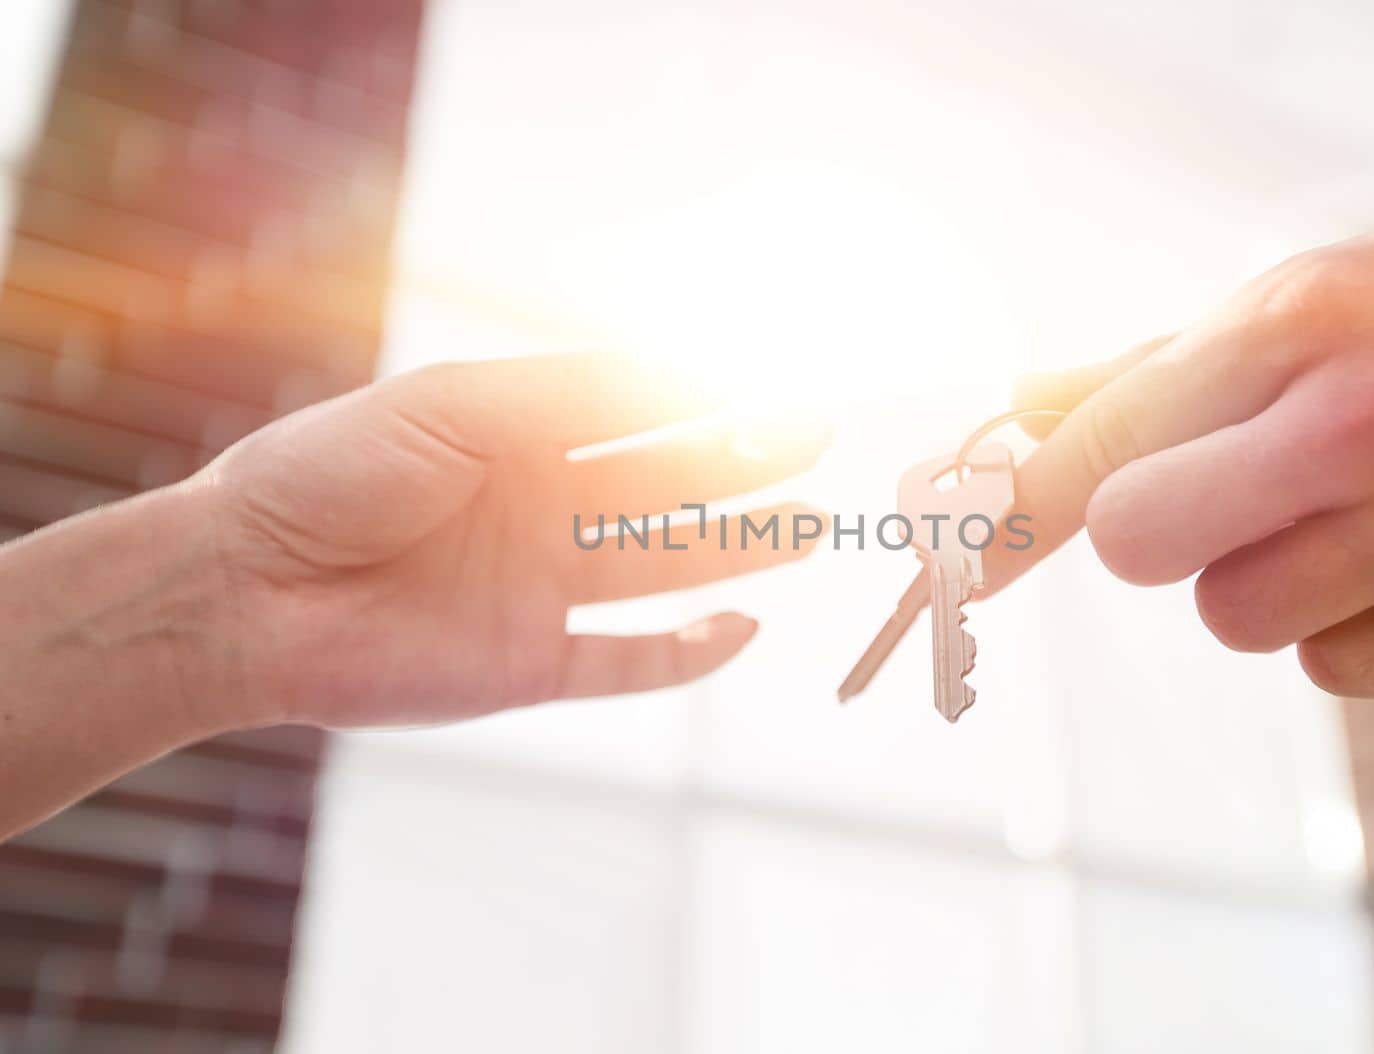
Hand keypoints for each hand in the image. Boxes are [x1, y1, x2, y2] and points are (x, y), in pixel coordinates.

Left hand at [203, 354, 828, 727]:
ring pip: (663, 569)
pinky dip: (686, 653)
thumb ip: (561, 393)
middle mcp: (539, 511)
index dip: (701, 401)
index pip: (633, 416)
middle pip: (665, 489)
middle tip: (812, 440)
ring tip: (810, 525)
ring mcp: (539, 589)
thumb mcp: (450, 405)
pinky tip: (740, 627)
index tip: (765, 382)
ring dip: (739, 550)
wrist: (246, 589)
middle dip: (741, 464)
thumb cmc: (330, 474)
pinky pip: (627, 662)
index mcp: (518, 440)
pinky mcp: (529, 664)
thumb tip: (670, 373)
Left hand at [986, 228, 1373, 697]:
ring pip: (1231, 617)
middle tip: (1230, 492)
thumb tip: (1025, 410)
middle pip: (1138, 543)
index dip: (1006, 514)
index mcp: (1303, 322)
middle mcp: (1362, 427)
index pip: (1103, 443)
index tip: (944, 563)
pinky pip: (1330, 667)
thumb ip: (1164, 367)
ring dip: (1268, 579)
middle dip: (1159, 531)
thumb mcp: (1328, 297)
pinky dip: (1354, 626)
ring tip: (1360, 515)